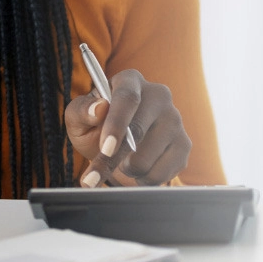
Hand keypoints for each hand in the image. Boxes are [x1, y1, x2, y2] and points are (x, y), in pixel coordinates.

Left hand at [61, 69, 191, 186]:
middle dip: (112, 159)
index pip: (128, 98)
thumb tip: (98, 108)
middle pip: (138, 131)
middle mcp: (158, 95)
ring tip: (120, 162)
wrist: (117, 146)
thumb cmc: (94, 126)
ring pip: (147, 159)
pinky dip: (141, 180)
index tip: (105, 149)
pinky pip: (160, 174)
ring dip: (126, 170)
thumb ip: (81, 111)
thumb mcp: (78, 118)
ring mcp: (175, 120)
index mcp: (130, 81)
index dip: (116, 125)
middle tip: (92, 177)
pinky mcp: (184, 145)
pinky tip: (137, 170)